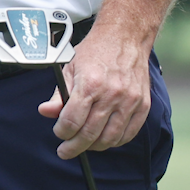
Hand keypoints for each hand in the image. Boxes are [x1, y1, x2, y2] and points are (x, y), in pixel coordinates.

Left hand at [38, 27, 151, 158]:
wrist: (125, 38)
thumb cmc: (94, 52)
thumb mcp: (69, 67)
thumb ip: (59, 94)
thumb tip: (46, 112)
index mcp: (90, 84)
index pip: (72, 120)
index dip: (62, 132)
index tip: (58, 133)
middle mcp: (111, 95)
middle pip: (90, 133)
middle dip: (74, 146)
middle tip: (65, 151)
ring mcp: (129, 102)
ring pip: (110, 138)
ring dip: (94, 146)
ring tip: (84, 145)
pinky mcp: (142, 105)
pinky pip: (128, 133)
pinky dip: (115, 141)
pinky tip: (103, 140)